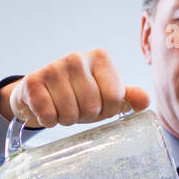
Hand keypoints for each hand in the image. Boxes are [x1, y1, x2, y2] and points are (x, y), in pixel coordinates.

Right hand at [0, 49, 149, 127]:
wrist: (39, 92)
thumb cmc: (78, 94)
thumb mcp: (106, 95)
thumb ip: (128, 97)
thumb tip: (145, 100)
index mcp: (101, 58)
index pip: (115, 98)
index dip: (108, 111)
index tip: (99, 106)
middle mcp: (77, 57)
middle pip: (92, 107)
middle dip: (86, 116)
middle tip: (78, 109)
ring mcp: (54, 67)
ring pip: (70, 113)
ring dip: (66, 120)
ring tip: (62, 109)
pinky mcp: (33, 81)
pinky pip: (48, 115)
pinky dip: (49, 120)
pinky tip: (48, 109)